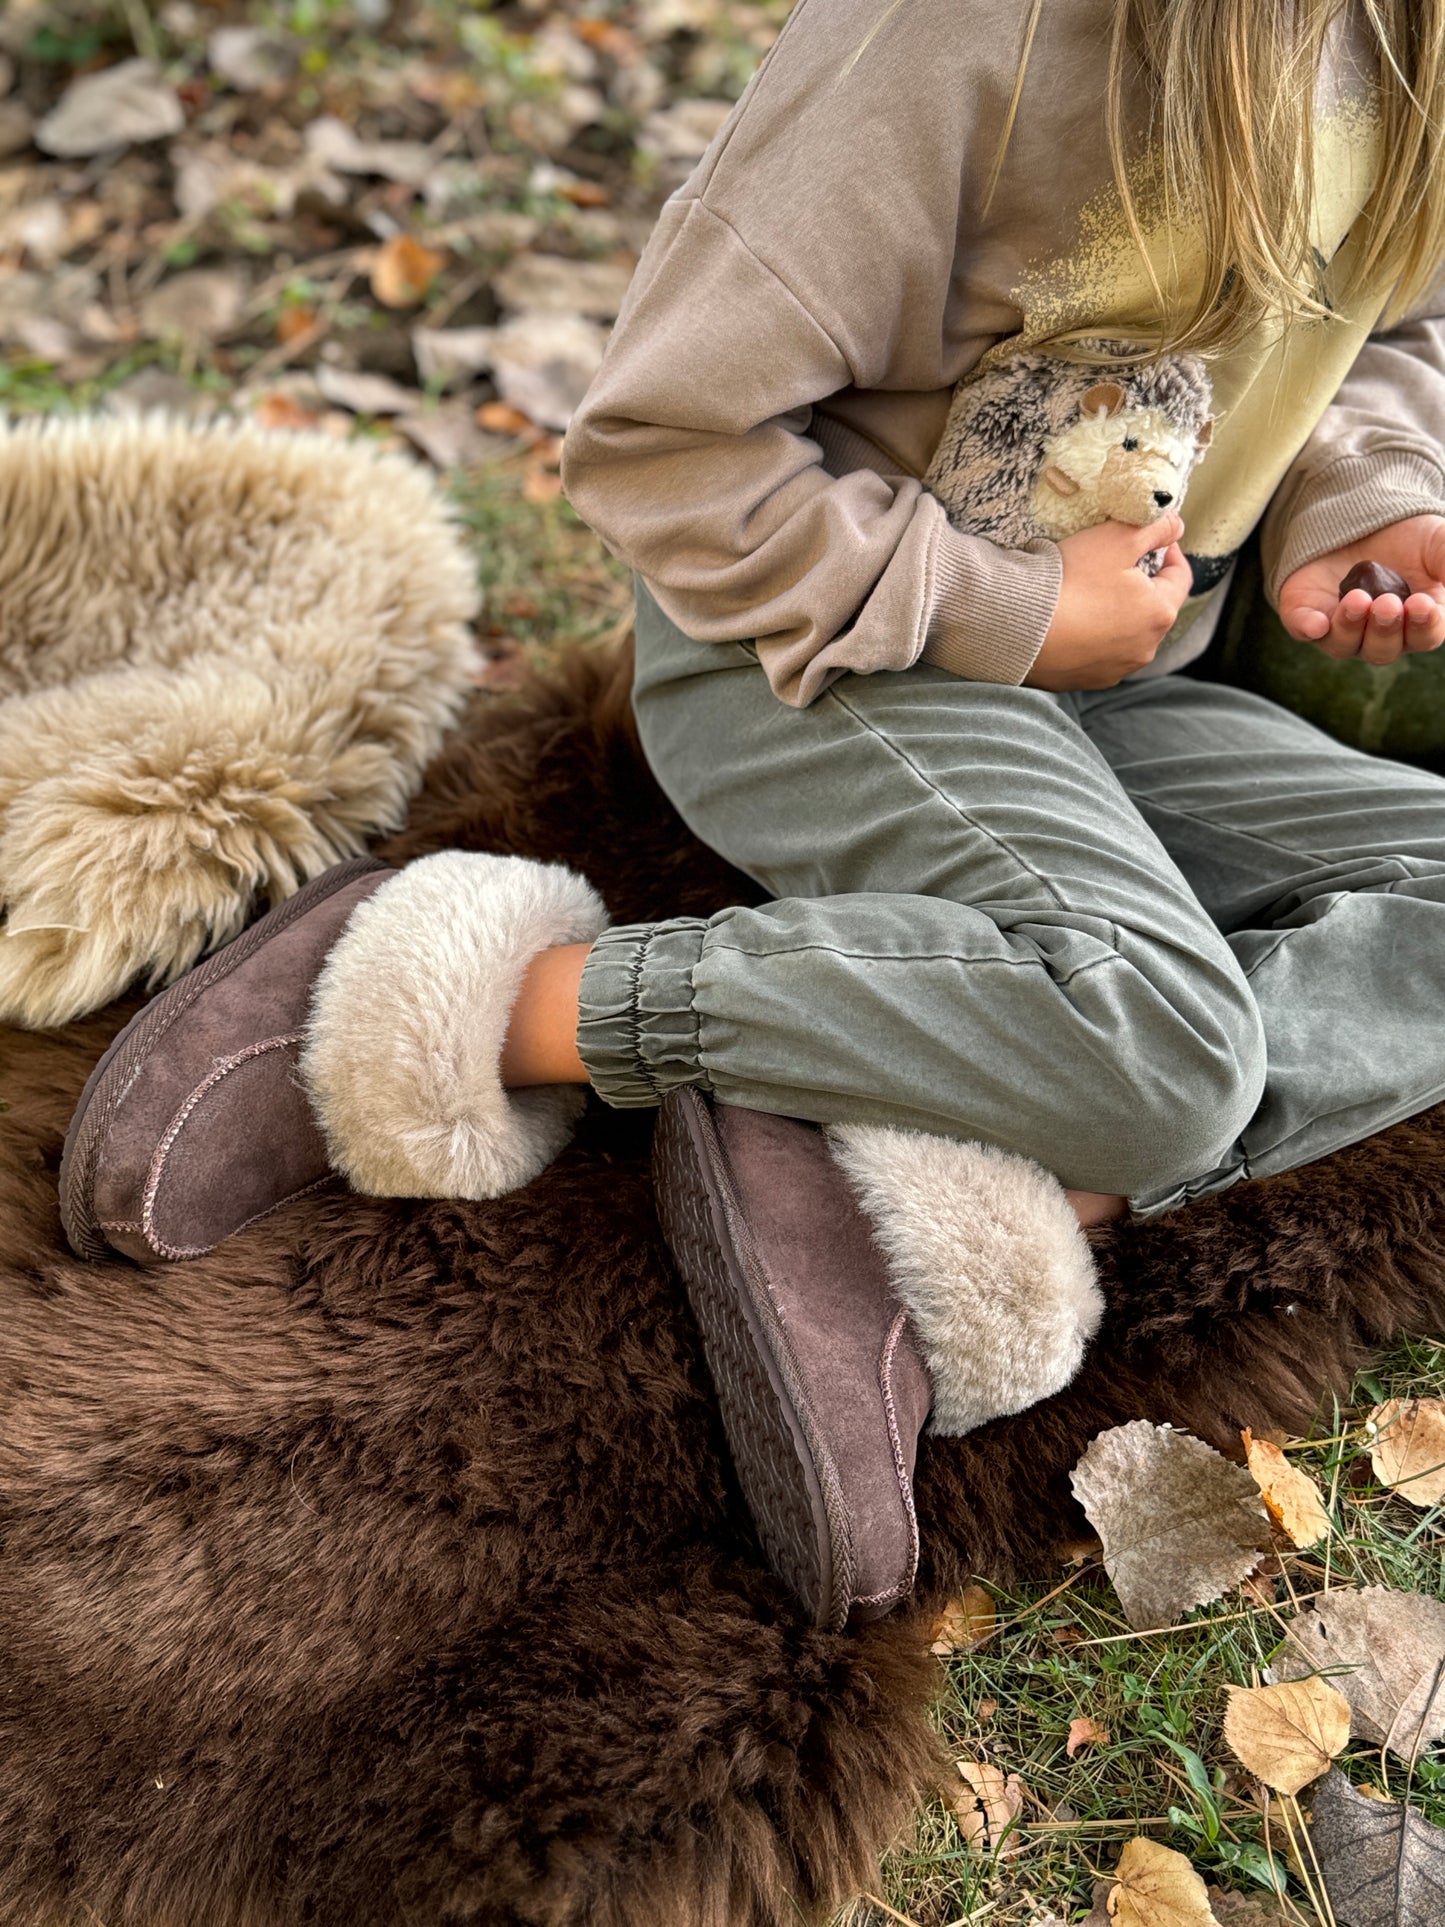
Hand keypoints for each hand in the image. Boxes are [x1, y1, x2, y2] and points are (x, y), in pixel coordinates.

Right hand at [1025, 511, 1192, 691]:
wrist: (1020, 628)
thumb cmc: (1072, 581)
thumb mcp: (1116, 538)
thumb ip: (1155, 527)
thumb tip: (1176, 525)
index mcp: (1160, 613)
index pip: (1181, 576)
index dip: (1169, 551)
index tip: (1150, 538)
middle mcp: (1146, 648)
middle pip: (1154, 607)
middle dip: (1141, 584)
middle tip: (1114, 564)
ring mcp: (1117, 669)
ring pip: (1128, 633)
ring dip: (1118, 614)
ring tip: (1089, 595)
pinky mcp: (1089, 680)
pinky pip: (1100, 653)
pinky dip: (1094, 637)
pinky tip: (1073, 622)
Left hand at [1278, 514, 1444, 664]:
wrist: (1364, 516)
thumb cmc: (1411, 539)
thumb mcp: (1440, 545)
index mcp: (1416, 621)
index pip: (1424, 636)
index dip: (1424, 626)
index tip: (1423, 605)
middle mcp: (1378, 634)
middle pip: (1383, 649)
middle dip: (1387, 629)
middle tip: (1389, 604)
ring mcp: (1340, 627)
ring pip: (1345, 645)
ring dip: (1353, 627)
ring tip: (1359, 601)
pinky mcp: (1306, 613)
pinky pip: (1304, 629)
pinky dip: (1308, 628)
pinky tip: (1315, 623)